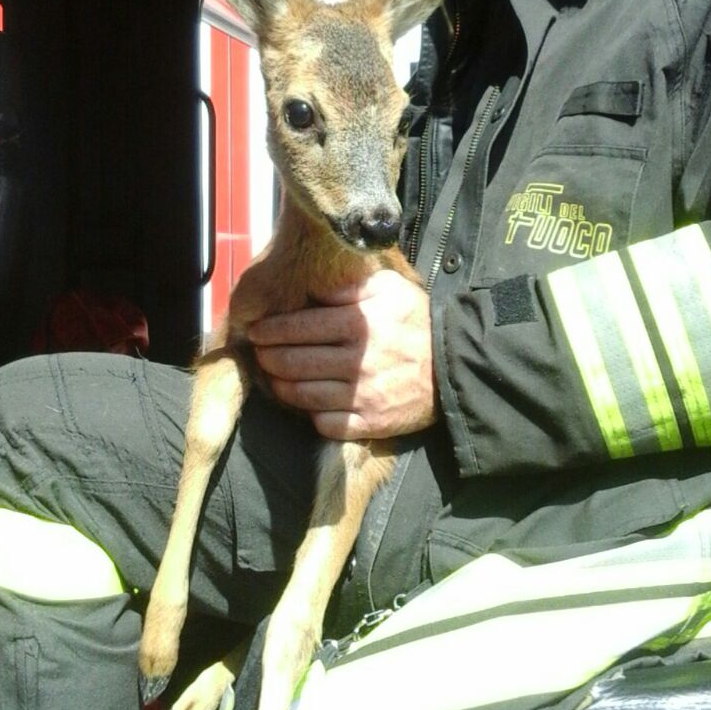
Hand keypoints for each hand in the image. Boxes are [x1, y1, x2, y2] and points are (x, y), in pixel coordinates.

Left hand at [248, 270, 436, 440]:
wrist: (455, 367)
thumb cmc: (417, 323)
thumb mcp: (391, 289)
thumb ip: (351, 286)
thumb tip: (314, 287)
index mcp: (358, 325)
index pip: (298, 328)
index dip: (270, 330)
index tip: (256, 331)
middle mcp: (356, 362)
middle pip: (293, 363)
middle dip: (268, 358)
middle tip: (260, 354)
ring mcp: (361, 396)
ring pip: (302, 395)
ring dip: (280, 386)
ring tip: (274, 378)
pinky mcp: (369, 423)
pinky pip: (324, 423)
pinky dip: (309, 413)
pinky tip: (306, 402)